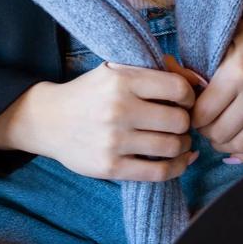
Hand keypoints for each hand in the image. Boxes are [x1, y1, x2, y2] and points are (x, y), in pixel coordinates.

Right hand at [0, 64, 197, 182]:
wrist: (47, 120)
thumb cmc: (89, 93)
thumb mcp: (113, 71)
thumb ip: (150, 72)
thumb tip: (195, 81)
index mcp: (121, 80)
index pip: (177, 89)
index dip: (189, 97)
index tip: (184, 102)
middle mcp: (118, 109)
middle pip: (179, 120)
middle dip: (185, 123)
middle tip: (180, 125)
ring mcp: (114, 140)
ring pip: (172, 146)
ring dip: (182, 146)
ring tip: (177, 141)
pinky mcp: (110, 166)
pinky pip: (158, 172)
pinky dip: (176, 168)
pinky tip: (178, 161)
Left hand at [190, 0, 242, 164]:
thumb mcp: (226, 39)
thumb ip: (201, 66)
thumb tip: (173, 80)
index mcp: (237, 72)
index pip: (203, 113)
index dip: (192, 118)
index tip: (191, 113)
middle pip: (221, 133)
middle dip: (206, 133)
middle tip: (203, 126)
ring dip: (226, 146)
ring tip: (220, 136)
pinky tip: (241, 151)